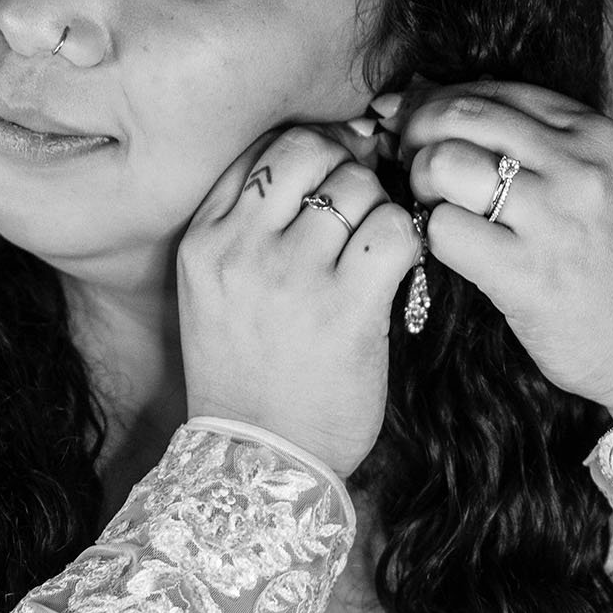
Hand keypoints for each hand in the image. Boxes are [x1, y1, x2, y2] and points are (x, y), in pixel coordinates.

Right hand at [178, 122, 419, 477]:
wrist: (256, 462)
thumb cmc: (247, 378)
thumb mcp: (217, 294)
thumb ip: (250, 230)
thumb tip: (332, 160)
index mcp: (203, 240)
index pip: (264, 150)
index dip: (313, 152)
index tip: (335, 178)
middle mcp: (240, 248)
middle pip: (311, 151)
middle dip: (348, 169)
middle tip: (365, 210)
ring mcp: (291, 277)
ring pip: (357, 186)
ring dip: (380, 208)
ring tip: (378, 250)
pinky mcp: (344, 309)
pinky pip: (394, 232)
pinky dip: (409, 239)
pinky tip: (401, 269)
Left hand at [388, 80, 612, 418]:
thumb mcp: (604, 183)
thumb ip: (542, 144)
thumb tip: (443, 105)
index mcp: (595, 134)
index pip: (493, 91)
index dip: (440, 104)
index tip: (417, 126)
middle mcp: (578, 166)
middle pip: (461, 116)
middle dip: (417, 134)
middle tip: (408, 162)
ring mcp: (553, 219)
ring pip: (444, 164)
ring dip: (420, 185)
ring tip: (433, 208)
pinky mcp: (526, 273)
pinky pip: (445, 230)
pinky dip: (431, 236)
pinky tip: (446, 249)